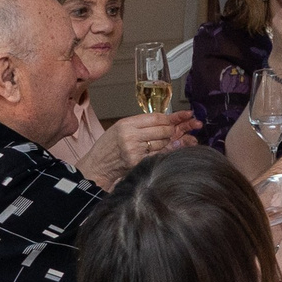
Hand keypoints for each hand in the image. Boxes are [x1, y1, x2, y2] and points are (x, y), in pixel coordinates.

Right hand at [77, 111, 196, 188]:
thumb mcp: (120, 128)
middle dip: (172, 131)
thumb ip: (141, 124)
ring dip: (167, 143)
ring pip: (163, 143)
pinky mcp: (137, 162)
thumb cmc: (109, 146)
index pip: (157, 117)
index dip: (173, 118)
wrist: (97, 165)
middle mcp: (131, 135)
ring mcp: (134, 150)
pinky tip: (166, 151)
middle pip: (164, 130)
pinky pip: (159, 155)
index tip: (185, 116)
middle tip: (173, 132)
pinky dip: (165, 153)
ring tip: (160, 143)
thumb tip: (168, 120)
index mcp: (127, 124)